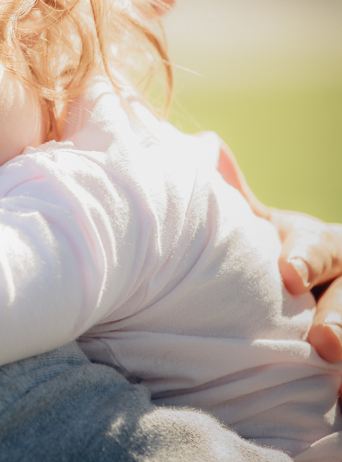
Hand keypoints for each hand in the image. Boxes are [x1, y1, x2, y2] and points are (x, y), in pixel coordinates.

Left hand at [215, 138, 341, 362]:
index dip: (306, 258)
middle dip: (340, 318)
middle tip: (323, 343)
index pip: (319, 246)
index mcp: (320, 243)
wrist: (328, 279)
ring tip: (339, 388)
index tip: (287, 273)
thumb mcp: (271, 227)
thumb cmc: (286, 254)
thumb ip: (244, 200)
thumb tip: (207, 146)